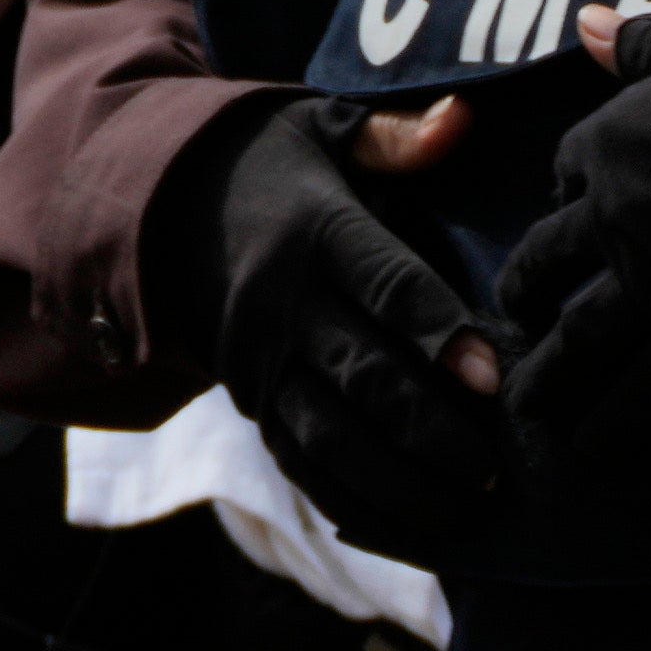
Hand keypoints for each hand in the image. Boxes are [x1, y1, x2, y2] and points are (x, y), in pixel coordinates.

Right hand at [182, 94, 507, 565]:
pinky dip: (350, 501)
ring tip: (463, 507)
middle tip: (493, 466)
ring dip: (397, 480)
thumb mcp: (319, 130)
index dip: (440, 331)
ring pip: (329, 435)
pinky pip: (299, 461)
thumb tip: (459, 122)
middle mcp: (283, 301)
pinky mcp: (249, 398)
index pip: (385, 285)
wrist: (156, 209)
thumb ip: (395, 137)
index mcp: (316, 232)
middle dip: (430, 428)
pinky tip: (407, 528)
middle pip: (362, 375)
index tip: (492, 377)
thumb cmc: (269, 167)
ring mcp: (260, 358)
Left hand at [497, 8, 650, 464]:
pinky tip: (588, 449)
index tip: (568, 209)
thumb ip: (641, 47)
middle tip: (510, 315)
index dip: (570, 192)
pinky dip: (616, 420)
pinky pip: (646, 384)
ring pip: (580, 333)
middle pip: (551, 257)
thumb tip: (587, 18)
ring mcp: (649, 277)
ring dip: (550, 372)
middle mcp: (612, 214)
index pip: (568, 173)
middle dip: (528, 289)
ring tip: (524, 404)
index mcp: (607, 143)